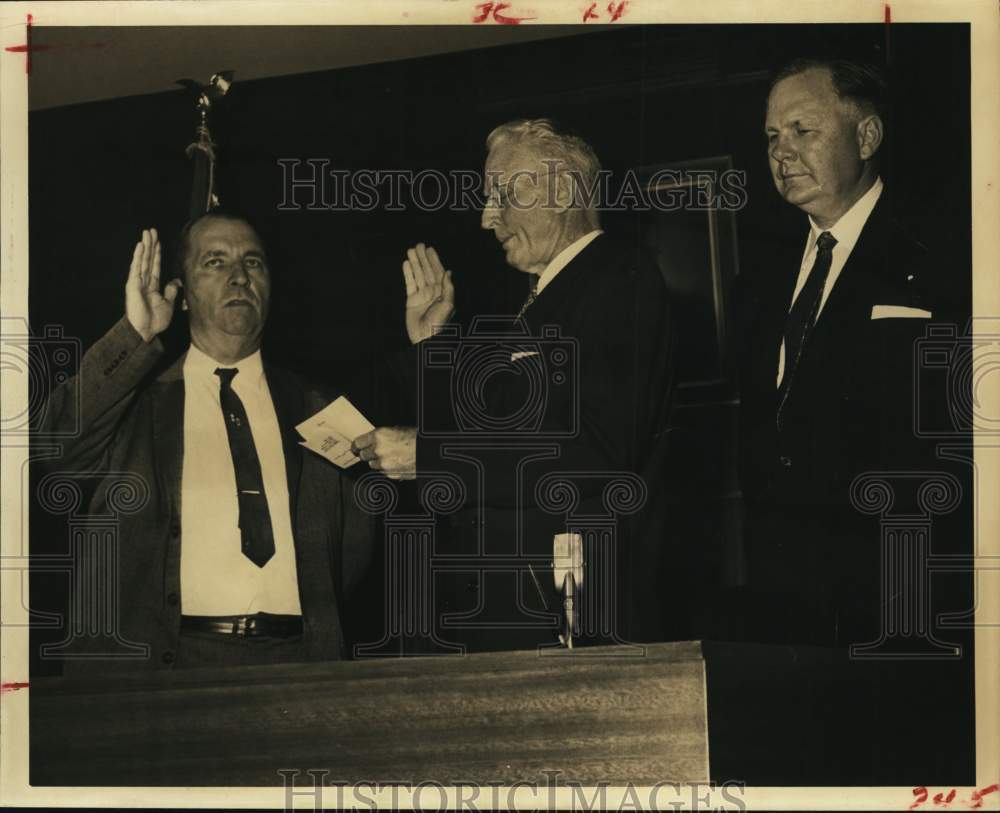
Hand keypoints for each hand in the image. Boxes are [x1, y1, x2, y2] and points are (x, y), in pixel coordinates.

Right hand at [125, 228, 182, 342]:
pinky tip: (141, 246)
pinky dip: (139, 257)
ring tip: (147, 233)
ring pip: (143, 260)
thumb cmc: (155, 320)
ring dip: (145, 246)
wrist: (146, 331)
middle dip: (150, 244)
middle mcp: (143, 281)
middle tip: (151, 230)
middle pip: (148, 259)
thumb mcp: (168, 304)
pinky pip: (137, 268)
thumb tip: (176, 281)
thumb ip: (171, 291)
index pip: (155, 265)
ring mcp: (137, 282)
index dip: (157, 253)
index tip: (158, 241)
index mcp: (152, 285)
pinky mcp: (133, 285)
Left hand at [351, 427, 416, 480]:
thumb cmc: (415, 439)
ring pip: (372, 465)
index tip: (355, 449)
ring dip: (378, 462)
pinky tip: (397, 463)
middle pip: (363, 456)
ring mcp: (384, 464)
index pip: (357, 444)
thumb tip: (372, 442)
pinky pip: (383, 472)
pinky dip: (387, 469)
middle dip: (368, 454)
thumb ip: (381, 437)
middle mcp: (378, 450)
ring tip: (390, 457)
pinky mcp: (390, 474)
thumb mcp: (396, 430)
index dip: (356, 447)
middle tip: (375, 452)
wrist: (428, 451)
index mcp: (378, 436)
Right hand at [403, 243, 454, 343]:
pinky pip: (409, 284)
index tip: (430, 249)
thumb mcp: (448, 305)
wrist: (426, 338)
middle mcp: (433, 292)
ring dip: (415, 263)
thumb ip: (448, 289)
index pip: (438, 272)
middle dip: (423, 258)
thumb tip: (448, 272)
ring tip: (410, 250)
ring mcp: (422, 296)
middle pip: (427, 271)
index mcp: (443, 292)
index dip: (434, 260)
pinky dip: (408, 274)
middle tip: (418, 245)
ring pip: (418, 275)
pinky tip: (406, 264)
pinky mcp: (412, 300)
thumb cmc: (439, 324)